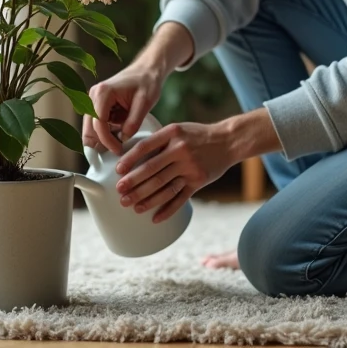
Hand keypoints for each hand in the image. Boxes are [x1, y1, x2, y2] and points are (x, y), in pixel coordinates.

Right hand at [82, 63, 162, 154]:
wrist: (147, 70)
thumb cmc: (147, 82)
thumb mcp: (145, 103)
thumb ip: (133, 122)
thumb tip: (123, 139)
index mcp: (103, 92)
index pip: (98, 123)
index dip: (107, 140)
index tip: (119, 150)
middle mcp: (93, 96)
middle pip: (89, 128)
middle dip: (102, 142)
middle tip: (119, 151)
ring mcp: (93, 100)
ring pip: (91, 128)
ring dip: (104, 138)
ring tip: (121, 142)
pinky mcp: (97, 105)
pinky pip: (97, 125)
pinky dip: (107, 132)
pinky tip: (119, 132)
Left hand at [115, 122, 233, 222]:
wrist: (228, 141)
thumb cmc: (197, 135)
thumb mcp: (178, 129)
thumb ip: (159, 140)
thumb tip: (132, 155)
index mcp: (172, 133)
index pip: (145, 147)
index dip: (130, 160)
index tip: (118, 171)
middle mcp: (181, 150)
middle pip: (152, 170)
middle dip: (134, 183)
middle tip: (120, 193)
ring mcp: (190, 167)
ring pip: (164, 187)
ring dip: (147, 199)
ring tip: (133, 207)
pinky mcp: (198, 181)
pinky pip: (180, 198)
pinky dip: (167, 210)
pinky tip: (155, 218)